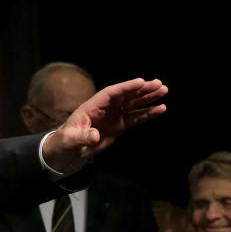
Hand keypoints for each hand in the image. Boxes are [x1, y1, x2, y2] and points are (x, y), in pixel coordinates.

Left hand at [42, 78, 167, 172]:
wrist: (69, 149)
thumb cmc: (66, 141)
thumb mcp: (71, 139)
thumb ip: (82, 136)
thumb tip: (94, 136)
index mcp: (93, 105)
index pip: (111, 92)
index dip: (126, 87)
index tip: (141, 81)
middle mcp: (106, 107)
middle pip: (126, 94)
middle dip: (142, 89)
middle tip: (158, 84)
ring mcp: (114, 115)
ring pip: (134, 103)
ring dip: (148, 97)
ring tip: (164, 91)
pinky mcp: (120, 124)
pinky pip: (136, 117)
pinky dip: (148, 113)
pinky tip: (161, 109)